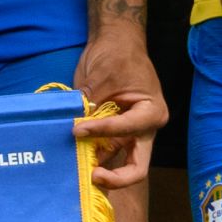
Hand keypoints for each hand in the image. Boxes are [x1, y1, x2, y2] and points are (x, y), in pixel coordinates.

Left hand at [68, 26, 166, 188]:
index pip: (127, 130)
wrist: (115, 43)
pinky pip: (101, 151)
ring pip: (116, 163)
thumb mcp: (104, 75)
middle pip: (137, 167)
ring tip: (73, 170)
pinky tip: (70, 159)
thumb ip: (92, 101)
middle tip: (92, 176)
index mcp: (151, 113)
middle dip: (116, 178)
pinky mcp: (111, 134)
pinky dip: (88, 156)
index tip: (76, 129)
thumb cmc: (117, 55)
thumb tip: (76, 122)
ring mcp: (127, 134)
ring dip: (96, 167)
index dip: (101, 132)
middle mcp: (144, 130)